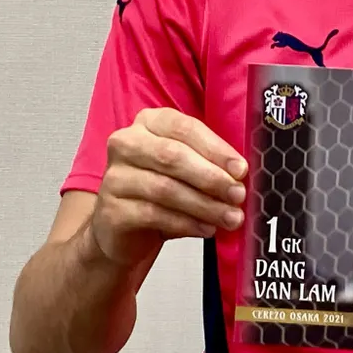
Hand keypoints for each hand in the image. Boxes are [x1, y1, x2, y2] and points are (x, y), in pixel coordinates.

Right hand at [90, 108, 248, 266]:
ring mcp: (115, 176)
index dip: (216, 149)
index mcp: (150, 122)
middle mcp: (127, 143)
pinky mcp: (110, 210)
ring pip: (166, 188)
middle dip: (212, 177)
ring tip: (229, 217)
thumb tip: (241, 174)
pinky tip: (206, 228)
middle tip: (238, 194)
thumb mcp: (186, 168)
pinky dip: (186, 223)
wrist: (122, 230)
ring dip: (204, 204)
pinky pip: (154, 214)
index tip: (241, 169)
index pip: (185, 128)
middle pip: (173, 156)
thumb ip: (209, 162)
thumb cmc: (160, 190)